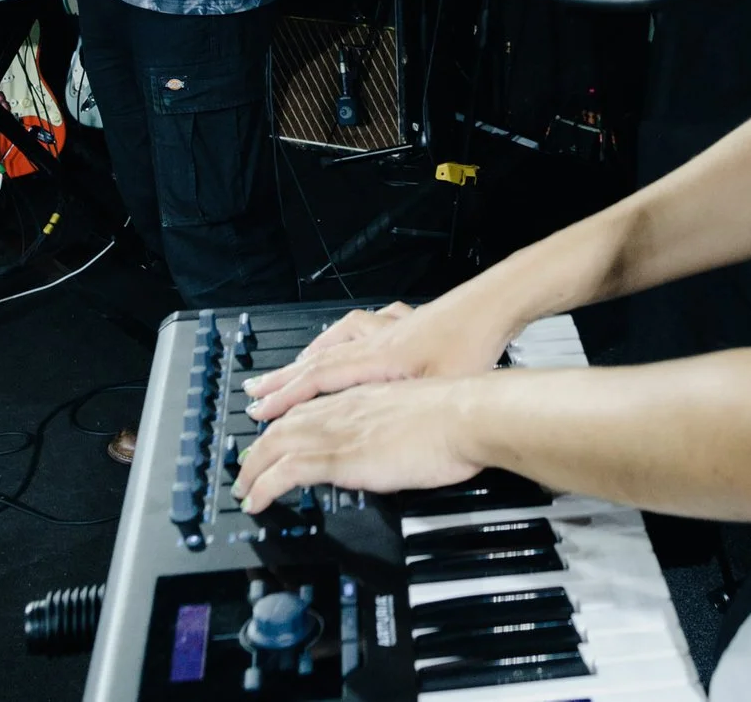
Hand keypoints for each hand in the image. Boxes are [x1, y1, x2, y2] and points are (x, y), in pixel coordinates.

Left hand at [232, 378, 482, 511]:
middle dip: (258, 448)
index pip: (310, 408)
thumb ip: (398, 426)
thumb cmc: (458, 417)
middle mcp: (344, 410)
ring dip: (252, 468)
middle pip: (284, 424)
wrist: (466, 416)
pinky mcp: (341, 457)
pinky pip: (287, 471)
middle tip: (245, 468)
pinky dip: (264, 486)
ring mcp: (340, 432)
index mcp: (363, 398)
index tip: (274, 438)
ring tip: (242, 489)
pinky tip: (256, 501)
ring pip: (276, 444)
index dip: (285, 424)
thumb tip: (396, 442)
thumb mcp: (419, 416)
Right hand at [244, 294, 518, 421]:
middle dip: (283, 378)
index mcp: (378, 360)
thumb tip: (376, 445)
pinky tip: (348, 336)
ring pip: (337, 340)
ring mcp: (391, 329)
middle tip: (255, 392)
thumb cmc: (472, 347)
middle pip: (319, 359)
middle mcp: (377, 341)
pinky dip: (346, 334)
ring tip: (292, 367)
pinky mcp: (408, 323)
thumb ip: (402, 417)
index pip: (319, 379)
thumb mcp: (436, 392)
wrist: (495, 305)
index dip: (286, 399)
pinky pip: (364, 326)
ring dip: (310, 355)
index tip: (259, 413)